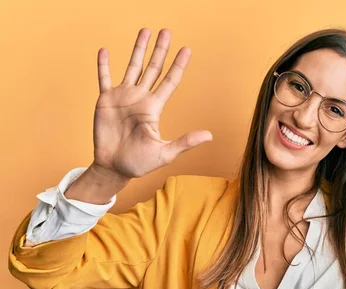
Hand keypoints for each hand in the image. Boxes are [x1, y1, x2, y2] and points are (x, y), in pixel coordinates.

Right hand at [92, 28, 211, 178]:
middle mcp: (140, 98)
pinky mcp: (105, 101)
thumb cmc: (139, 163)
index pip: (169, 81)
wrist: (114, 167)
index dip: (178, 66)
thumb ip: (185, 142)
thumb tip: (209, 136)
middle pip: (153, 68)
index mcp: (154, 108)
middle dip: (160, 50)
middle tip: (166, 32)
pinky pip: (104, 79)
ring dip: (138, 50)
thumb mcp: (165, 153)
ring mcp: (123, 97)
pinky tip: (105, 51)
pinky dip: (104, 65)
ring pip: (132, 67)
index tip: (187, 50)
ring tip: (145, 32)